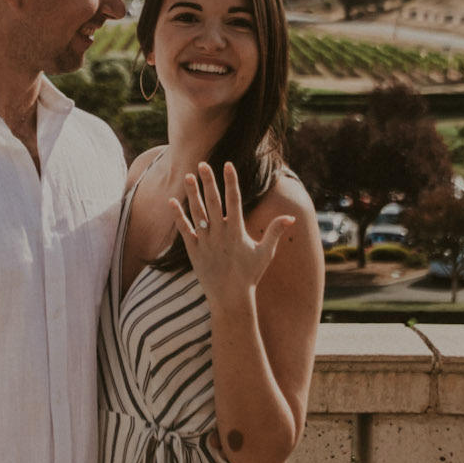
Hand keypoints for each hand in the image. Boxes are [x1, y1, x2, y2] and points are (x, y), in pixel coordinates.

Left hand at [171, 161, 295, 306]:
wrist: (231, 298)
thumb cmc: (250, 275)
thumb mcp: (265, 253)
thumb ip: (275, 232)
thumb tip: (291, 217)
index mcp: (237, 232)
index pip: (234, 201)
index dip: (231, 182)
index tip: (228, 165)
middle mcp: (220, 234)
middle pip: (213, 202)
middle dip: (208, 182)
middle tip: (202, 164)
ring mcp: (206, 242)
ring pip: (197, 213)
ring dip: (192, 194)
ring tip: (188, 176)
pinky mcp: (194, 251)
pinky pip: (184, 230)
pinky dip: (178, 216)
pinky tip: (172, 202)